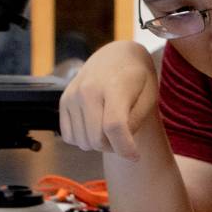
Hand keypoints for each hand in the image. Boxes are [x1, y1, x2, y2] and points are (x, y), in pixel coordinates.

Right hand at [58, 41, 158, 161]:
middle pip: (97, 139)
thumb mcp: (148, 97)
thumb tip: (120, 145)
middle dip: (114, 147)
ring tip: (111, 128)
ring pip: (83, 142)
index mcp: (114, 86)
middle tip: (125, 137)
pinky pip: (69, 137)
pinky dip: (83, 139)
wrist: (116, 55)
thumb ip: (135, 122)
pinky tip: (95, 125)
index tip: (135, 156)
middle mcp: (88, 90)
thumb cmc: (137, 79)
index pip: (114, 126)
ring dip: (99, 144)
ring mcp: (72, 96)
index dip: (125, 148)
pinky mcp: (63, 101)